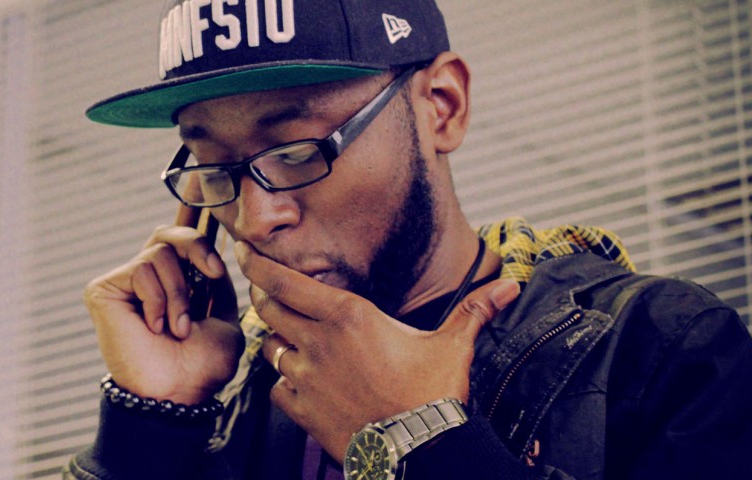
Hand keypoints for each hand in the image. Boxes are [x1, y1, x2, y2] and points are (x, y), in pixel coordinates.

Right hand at [84, 225, 241, 404]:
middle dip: (193, 247)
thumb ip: (217, 284)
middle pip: (163, 233)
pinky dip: (157, 300)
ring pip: (158, 254)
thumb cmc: (201, 367)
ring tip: (177, 328)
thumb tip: (213, 254)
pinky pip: (140, 270)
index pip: (178, 242)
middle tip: (210, 274)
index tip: (215, 272)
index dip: (199, 246)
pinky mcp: (103, 290)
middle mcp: (143, 282)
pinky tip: (153, 328)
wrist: (178, 391)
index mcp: (168, 286)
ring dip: (178, 293)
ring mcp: (122, 286)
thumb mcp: (223, 317)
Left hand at [235, 241, 519, 459]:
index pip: (284, 280)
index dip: (258, 264)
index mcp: (348, 315)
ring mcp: (305, 375)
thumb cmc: (431, 395)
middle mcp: (318, 340)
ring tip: (292, 341)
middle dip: (266, 298)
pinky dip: (284, 382)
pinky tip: (302, 383)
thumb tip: (507, 287)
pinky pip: (277, 387)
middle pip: (269, 308)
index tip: (245, 251)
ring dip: (277, 341)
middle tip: (270, 294)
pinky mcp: (300, 408)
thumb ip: (473, 312)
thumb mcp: (452, 347)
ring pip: (270, 347)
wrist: (416, 450)